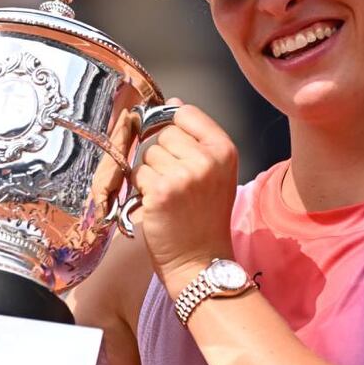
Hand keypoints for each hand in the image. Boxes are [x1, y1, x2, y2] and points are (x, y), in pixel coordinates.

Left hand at [130, 101, 237, 295]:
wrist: (201, 261)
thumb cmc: (205, 218)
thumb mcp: (215, 172)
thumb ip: (197, 137)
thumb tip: (173, 103)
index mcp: (225, 150)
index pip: (187, 113)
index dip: (174, 128)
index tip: (178, 150)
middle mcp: (207, 159)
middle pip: (164, 133)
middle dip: (163, 155)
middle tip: (177, 183)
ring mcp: (183, 175)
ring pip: (148, 154)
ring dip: (151, 173)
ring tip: (169, 196)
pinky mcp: (160, 192)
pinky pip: (138, 173)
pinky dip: (142, 190)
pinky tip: (158, 206)